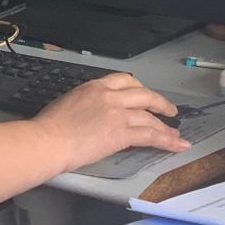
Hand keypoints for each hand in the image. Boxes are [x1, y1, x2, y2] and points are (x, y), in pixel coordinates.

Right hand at [31, 73, 190, 172]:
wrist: (48, 140)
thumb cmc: (50, 126)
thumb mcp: (69, 101)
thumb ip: (87, 101)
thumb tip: (93, 111)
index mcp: (95, 86)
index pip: (125, 80)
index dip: (140, 88)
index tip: (145, 95)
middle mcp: (109, 96)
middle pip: (144, 94)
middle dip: (159, 102)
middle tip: (169, 110)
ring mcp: (117, 113)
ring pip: (149, 116)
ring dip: (165, 126)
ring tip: (176, 134)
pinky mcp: (121, 133)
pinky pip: (150, 135)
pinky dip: (166, 140)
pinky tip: (176, 144)